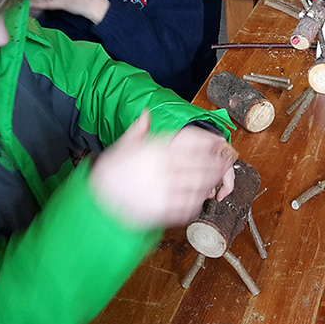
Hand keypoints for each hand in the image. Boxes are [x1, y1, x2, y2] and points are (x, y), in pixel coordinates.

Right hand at [89, 110, 236, 227]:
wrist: (97, 204)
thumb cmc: (109, 174)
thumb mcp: (123, 146)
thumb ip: (139, 130)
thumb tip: (146, 113)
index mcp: (154, 149)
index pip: (191, 141)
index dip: (210, 141)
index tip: (219, 141)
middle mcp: (162, 168)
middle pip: (201, 163)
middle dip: (218, 162)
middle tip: (227, 161)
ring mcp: (164, 190)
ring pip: (199, 184)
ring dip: (212, 182)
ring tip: (218, 178)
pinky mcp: (163, 210)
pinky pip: (189, 205)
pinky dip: (199, 201)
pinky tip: (201, 197)